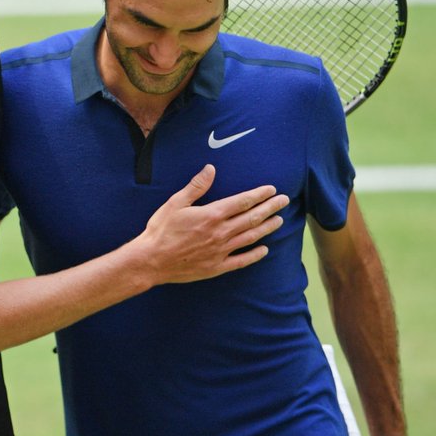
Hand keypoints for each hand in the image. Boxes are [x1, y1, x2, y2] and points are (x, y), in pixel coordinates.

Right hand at [137, 165, 287, 283]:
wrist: (151, 260)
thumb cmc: (161, 230)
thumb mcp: (176, 203)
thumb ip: (196, 186)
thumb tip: (211, 169)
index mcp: (212, 215)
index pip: (243, 202)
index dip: (259, 194)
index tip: (271, 189)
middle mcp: (220, 232)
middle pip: (252, 218)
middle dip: (270, 208)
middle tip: (284, 201)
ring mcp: (220, 251)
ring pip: (250, 237)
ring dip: (267, 228)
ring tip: (279, 221)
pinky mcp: (216, 267)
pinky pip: (241, 261)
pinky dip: (254, 255)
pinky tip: (264, 250)